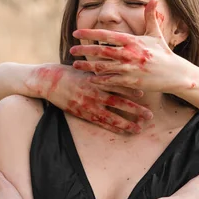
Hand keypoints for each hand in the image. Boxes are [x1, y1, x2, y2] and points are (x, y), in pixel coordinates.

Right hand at [25, 64, 152, 133]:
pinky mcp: (82, 113)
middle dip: (134, 109)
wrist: (48, 81)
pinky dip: (112, 127)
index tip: (144, 93)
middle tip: (149, 115)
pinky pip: (100, 122)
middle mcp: (93, 93)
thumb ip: (101, 71)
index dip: (130, 89)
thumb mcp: (86, 67)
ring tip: (139, 128)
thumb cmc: (68, 72)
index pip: (116, 84)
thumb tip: (117, 68)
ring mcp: (87, 105)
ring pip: (110, 116)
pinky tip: (122, 131)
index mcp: (95, 79)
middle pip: (118, 103)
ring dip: (126, 123)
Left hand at [69, 0, 193, 93]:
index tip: (76, 33)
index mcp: (132, 41)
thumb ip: (150, 16)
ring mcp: (130, 68)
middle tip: (71, 49)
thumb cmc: (163, 53)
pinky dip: (99, 80)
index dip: (90, 33)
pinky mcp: (131, 81)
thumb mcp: (156, 33)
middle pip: (101, 51)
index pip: (107, 35)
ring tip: (75, 64)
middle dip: (84, 50)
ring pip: (103, 67)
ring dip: (87, 66)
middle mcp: (129, 54)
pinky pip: (111, 81)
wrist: (176, 74)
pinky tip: (89, 79)